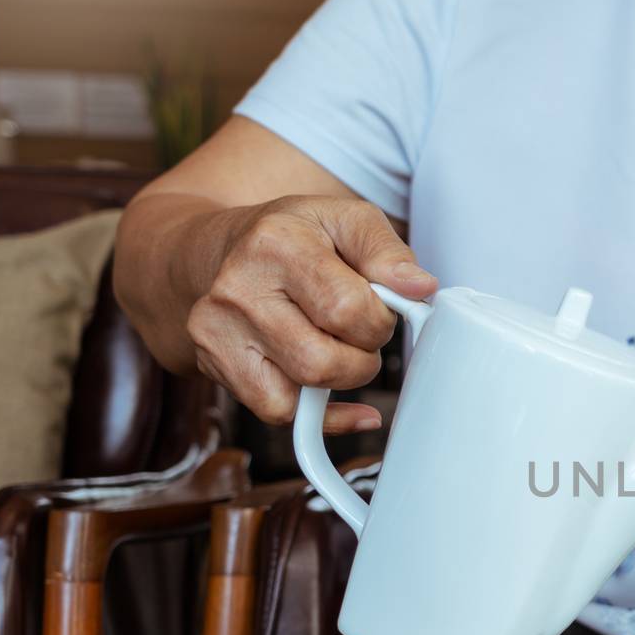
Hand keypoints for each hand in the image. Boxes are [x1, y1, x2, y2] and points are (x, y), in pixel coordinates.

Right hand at [186, 195, 436, 433]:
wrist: (225, 250)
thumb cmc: (296, 237)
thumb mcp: (347, 220)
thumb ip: (388, 252)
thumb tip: (420, 288)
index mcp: (277, 244)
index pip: (350, 311)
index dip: (379, 321)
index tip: (377, 309)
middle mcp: (239, 290)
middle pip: (325, 362)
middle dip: (362, 357)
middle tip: (358, 333)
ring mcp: (219, 331)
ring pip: (300, 395)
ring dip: (338, 380)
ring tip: (335, 347)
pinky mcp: (214, 363)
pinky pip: (278, 414)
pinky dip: (317, 414)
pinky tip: (332, 396)